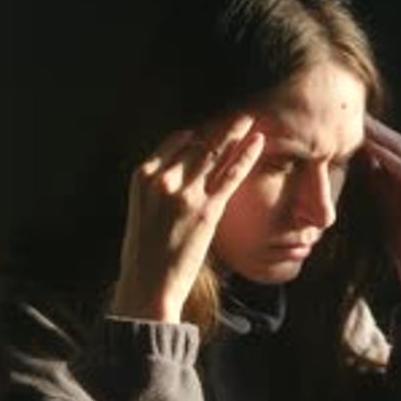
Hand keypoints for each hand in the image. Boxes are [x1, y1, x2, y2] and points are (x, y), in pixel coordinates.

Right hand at [110, 115, 264, 321]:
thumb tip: (181, 171)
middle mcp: (163, 179)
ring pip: (215, 153)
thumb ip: (159, 187)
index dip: (198, 133)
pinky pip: (231, 174)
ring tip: (249, 118)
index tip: (213, 127)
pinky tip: (258, 141)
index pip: (175, 142)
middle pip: (198, 144)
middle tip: (239, 114)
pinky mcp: (207, 210)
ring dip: (235, 133)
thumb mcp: (141, 210)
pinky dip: (246, 155)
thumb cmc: (143, 253)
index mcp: (142, 176)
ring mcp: (186, 194)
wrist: (148, 286)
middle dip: (220, 129)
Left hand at [362, 116, 400, 323]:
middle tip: (347, 109)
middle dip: (371, 125)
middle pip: (394, 138)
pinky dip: (387, 156)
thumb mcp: (376, 188)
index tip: (342, 113)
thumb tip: (346, 145)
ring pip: (400, 148)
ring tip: (355, 123)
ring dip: (378, 135)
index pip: (388, 138)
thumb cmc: (390, 223)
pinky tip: (370, 147)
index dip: (367, 126)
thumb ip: (368, 167)